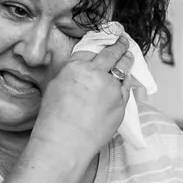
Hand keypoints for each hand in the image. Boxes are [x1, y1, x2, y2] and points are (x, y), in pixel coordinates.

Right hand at [26, 32, 132, 163]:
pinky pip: (127, 88)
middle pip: (113, 54)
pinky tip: (126, 79)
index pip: (92, 49)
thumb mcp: (55, 86)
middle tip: (123, 40)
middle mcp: (97, 75)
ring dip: (127, 60)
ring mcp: (112, 90)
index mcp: (77, 67)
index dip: (100, 44)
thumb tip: (82, 67)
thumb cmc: (54, 119)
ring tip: (129, 56)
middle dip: (120, 45)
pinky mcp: (121, 105)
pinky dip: (126, 82)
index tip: (106, 40)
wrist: (66, 142)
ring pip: (124, 69)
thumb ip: (71, 72)